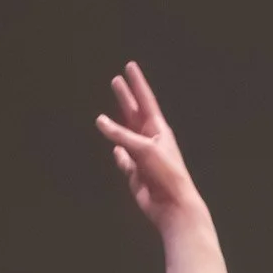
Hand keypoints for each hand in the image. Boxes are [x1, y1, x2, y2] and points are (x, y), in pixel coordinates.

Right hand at [95, 61, 203, 233]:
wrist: (172, 205)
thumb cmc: (165, 173)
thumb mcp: (144, 148)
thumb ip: (121, 134)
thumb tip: (100, 121)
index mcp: (158, 129)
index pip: (145, 100)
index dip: (137, 83)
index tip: (130, 66)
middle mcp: (150, 140)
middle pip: (134, 114)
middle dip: (125, 98)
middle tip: (116, 81)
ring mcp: (142, 157)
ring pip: (125, 137)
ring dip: (116, 126)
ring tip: (105, 115)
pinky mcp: (135, 174)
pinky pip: (124, 161)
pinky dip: (119, 156)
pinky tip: (115, 150)